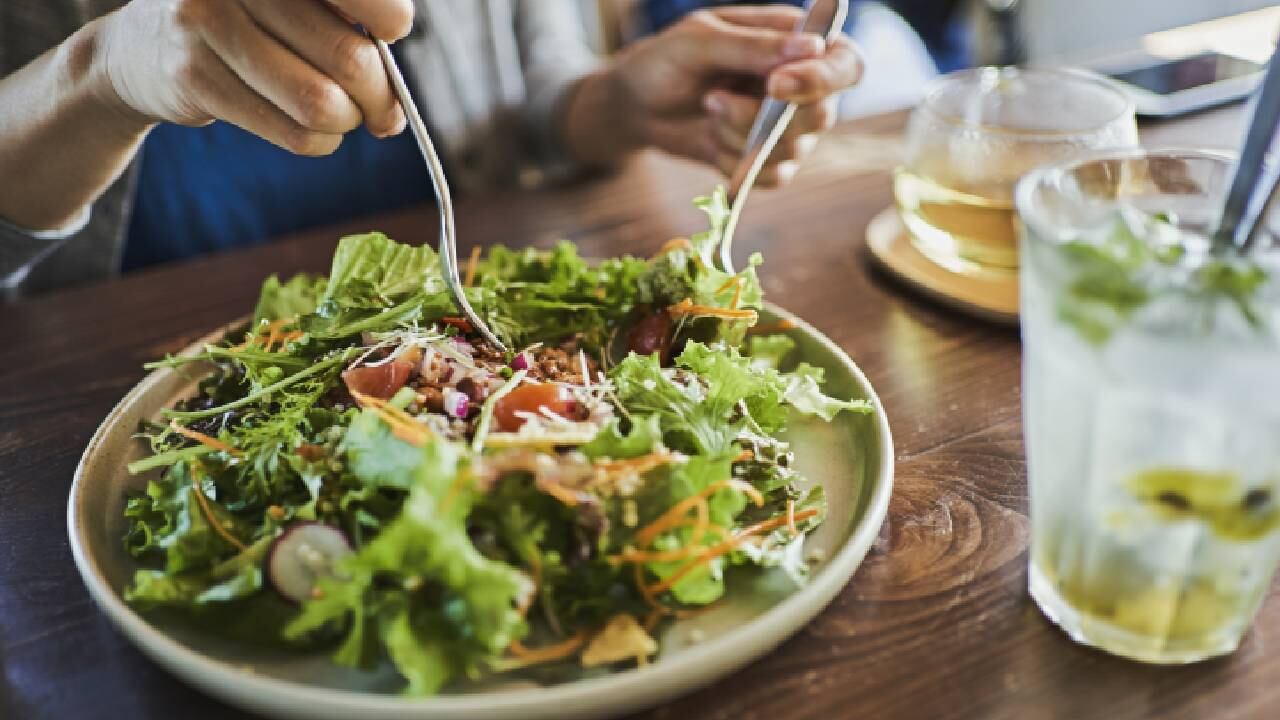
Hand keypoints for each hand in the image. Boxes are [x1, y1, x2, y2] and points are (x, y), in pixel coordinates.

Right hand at [96, 0, 413, 155]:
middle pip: (350, 58)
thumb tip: (395, 79)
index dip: (391, 18)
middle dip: (380, 95)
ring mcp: (208, 22)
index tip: (389, 33)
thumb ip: (345, 17)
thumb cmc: (247, 18)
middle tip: (381, 105)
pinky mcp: (194, 77)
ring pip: (322, 104)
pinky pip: (292, 132)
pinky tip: (314, 129)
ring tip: (345, 115)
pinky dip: (320, 141)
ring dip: (349, 121)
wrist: (144, 44)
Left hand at [610, 6, 861, 185]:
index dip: (823, 79)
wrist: (637, 105)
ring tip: (707, 107)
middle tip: (713, 98)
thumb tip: (811, 47)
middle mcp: (804, 86)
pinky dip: (736, 163)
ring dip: (740, 136)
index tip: (776, 86)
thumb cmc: (667, 60)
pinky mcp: (770, 160)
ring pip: (792, 150)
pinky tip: (710, 139)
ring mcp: (790, 127)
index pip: (845, 65)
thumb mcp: (700, 42)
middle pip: (822, 116)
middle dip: (762, 117)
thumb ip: (753, 46)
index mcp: (798, 42)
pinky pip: (773, 176)